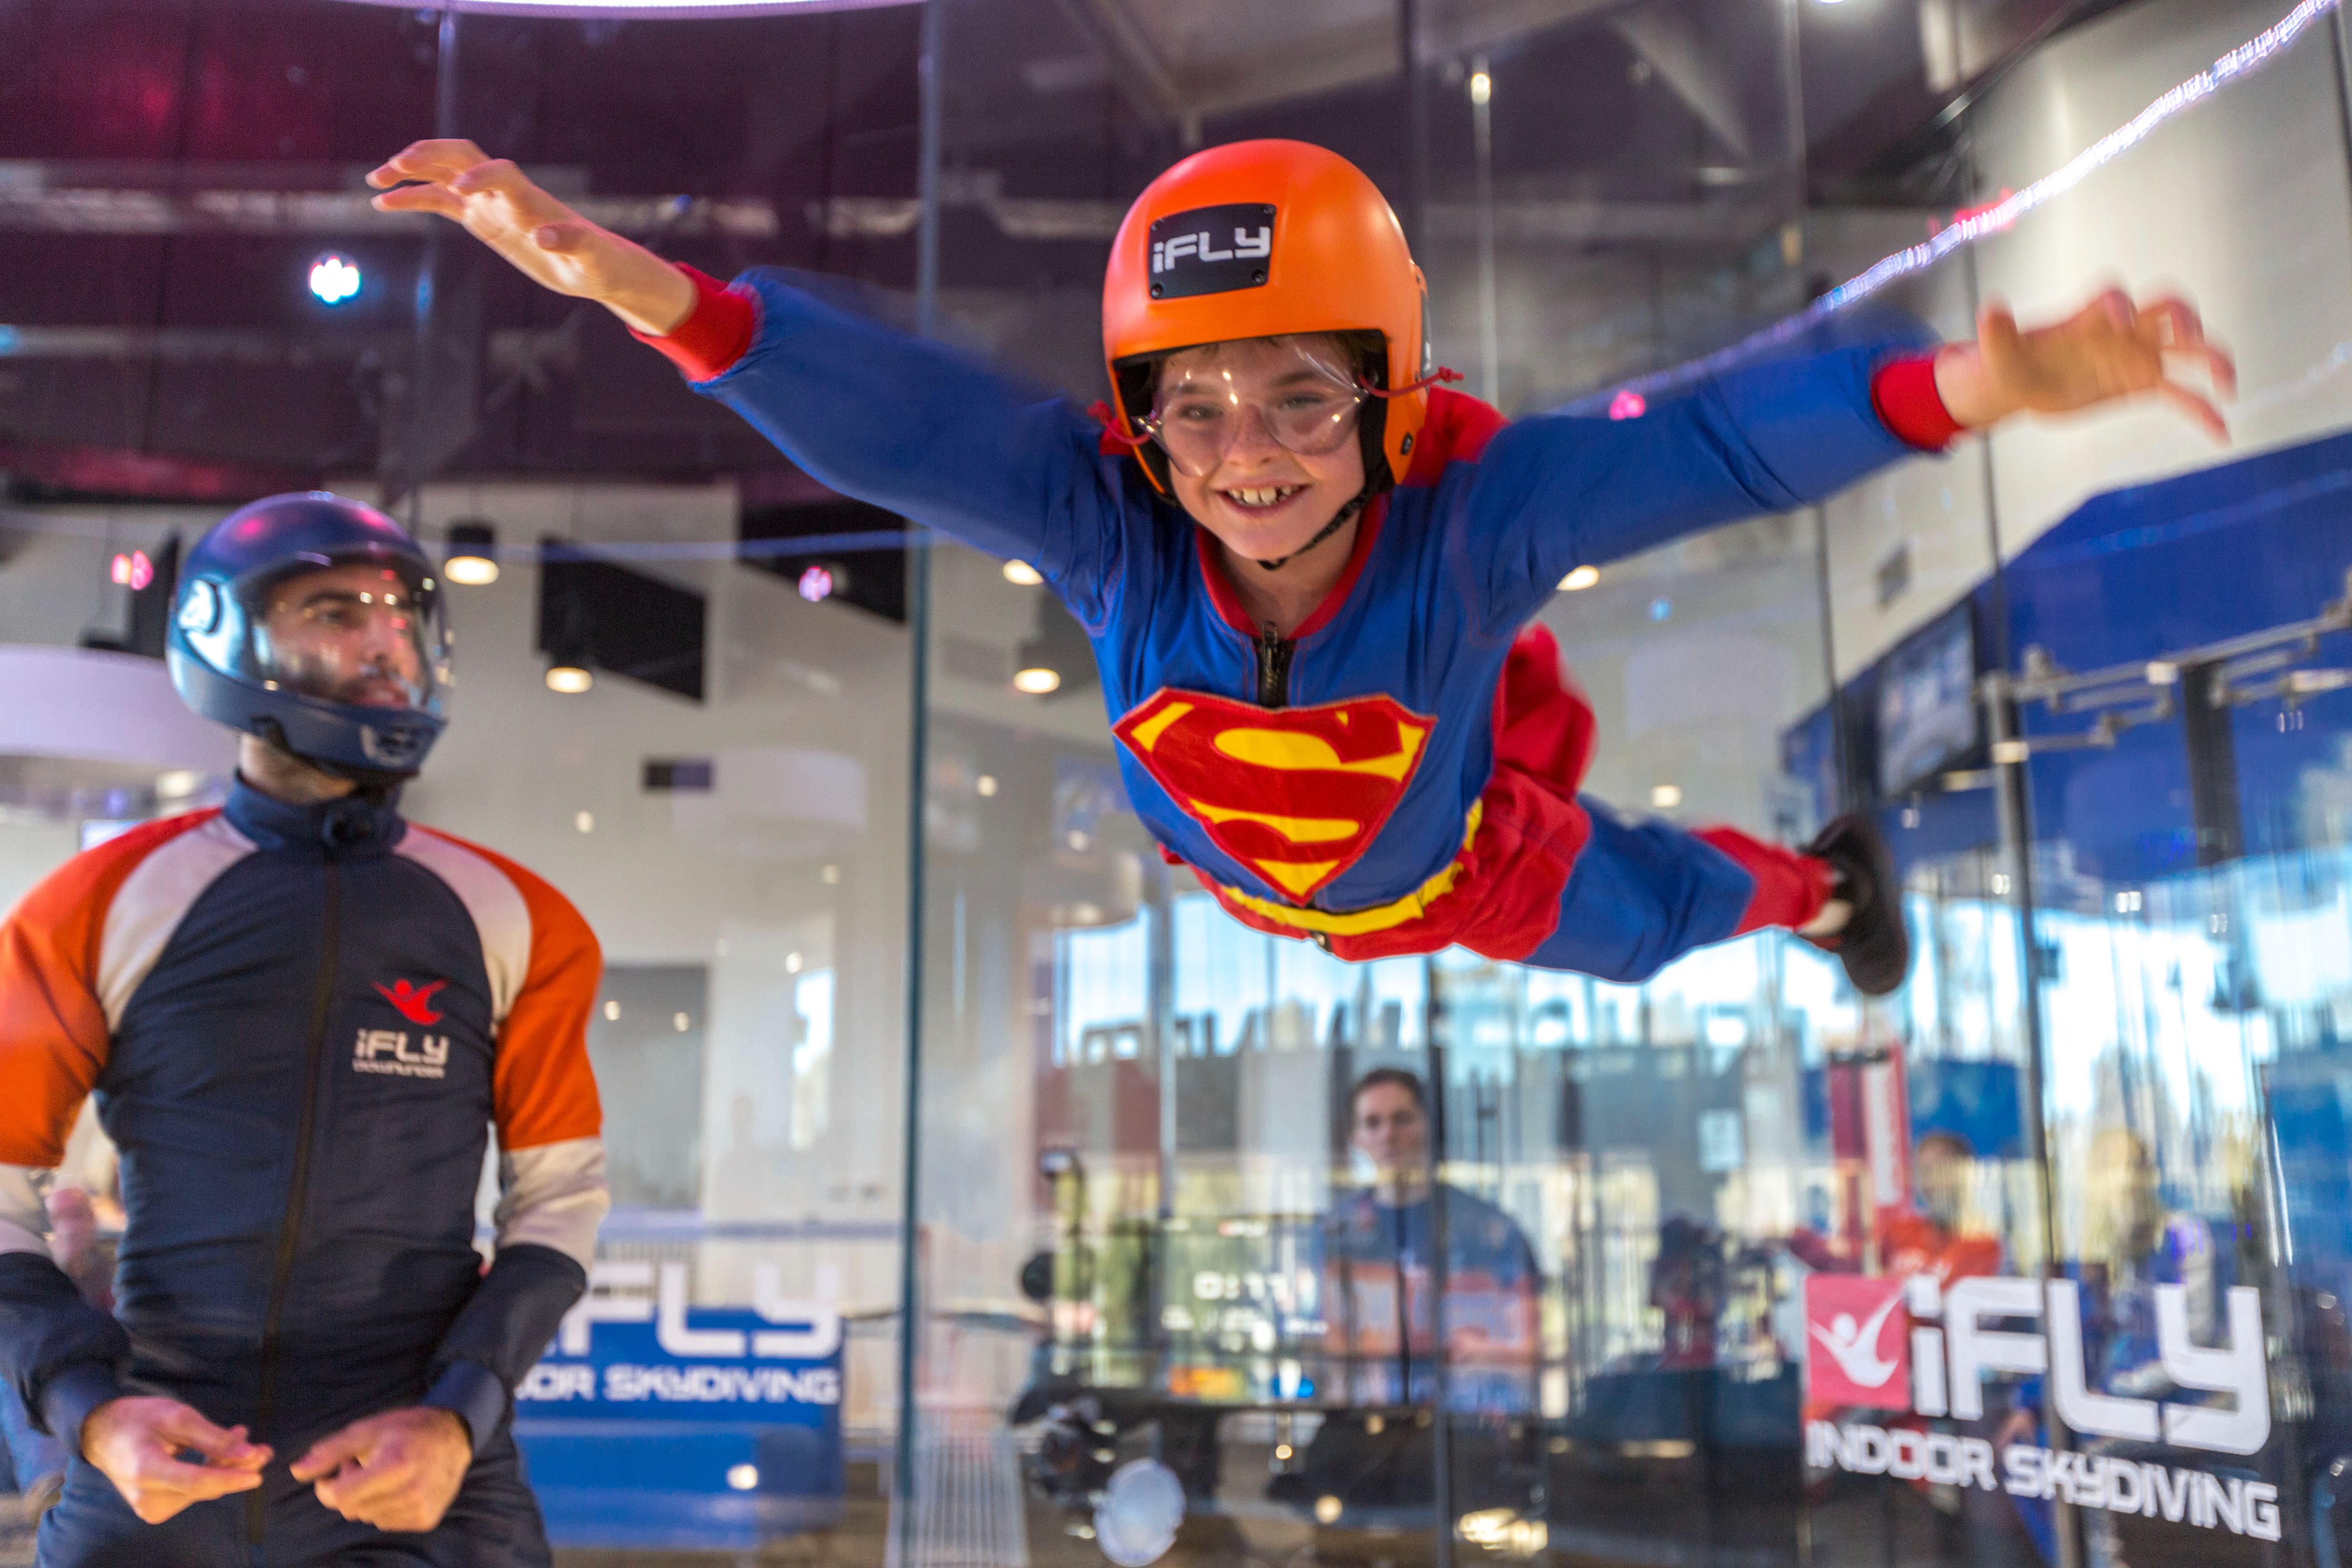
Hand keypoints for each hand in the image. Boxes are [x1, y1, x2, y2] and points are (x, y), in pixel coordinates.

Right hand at [79, 1396, 270, 1523]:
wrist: (103, 1435)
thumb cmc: (138, 1419)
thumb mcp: (176, 1416)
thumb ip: (213, 1438)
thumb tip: (250, 1454)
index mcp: (147, 1471)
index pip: (197, 1481)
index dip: (230, 1478)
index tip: (258, 1474)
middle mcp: (146, 1496)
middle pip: (203, 1486)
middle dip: (235, 1467)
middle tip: (264, 1449)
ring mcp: (149, 1506)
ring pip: (201, 1489)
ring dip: (225, 1466)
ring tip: (241, 1438)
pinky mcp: (154, 1507)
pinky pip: (191, 1491)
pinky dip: (209, 1472)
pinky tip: (224, 1451)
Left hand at [290, 1406, 471, 1533]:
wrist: (455, 1437)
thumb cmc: (407, 1429)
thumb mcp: (368, 1430)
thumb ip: (330, 1451)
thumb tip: (296, 1471)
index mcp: (394, 1466)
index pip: (340, 1497)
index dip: (330, 1485)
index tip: (342, 1467)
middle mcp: (410, 1492)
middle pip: (351, 1509)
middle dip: (350, 1489)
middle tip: (367, 1466)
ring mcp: (419, 1508)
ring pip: (367, 1517)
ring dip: (368, 1498)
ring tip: (385, 1474)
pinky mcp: (425, 1519)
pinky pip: (386, 1522)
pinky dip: (384, 1507)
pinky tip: (398, 1486)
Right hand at [366, 140, 696, 335]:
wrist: (595, 266)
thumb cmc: (596, 261)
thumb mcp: (589, 258)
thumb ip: (571, 243)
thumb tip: (545, 236)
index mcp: (529, 199)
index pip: (500, 172)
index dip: (479, 174)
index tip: (459, 188)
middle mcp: (505, 193)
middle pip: (462, 157)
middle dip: (429, 157)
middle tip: (395, 166)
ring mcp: (489, 203)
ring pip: (443, 175)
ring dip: (411, 174)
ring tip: (375, 182)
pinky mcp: (481, 218)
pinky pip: (440, 201)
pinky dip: (413, 199)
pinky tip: (383, 204)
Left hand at [1935, 289, 2236, 438]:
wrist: (2020, 383)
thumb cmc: (2009, 362)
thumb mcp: (1998, 353)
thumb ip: (1998, 332)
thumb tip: (1988, 308)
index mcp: (2087, 318)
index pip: (2113, 297)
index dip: (2120, 304)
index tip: (2119, 320)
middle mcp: (2121, 331)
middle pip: (2165, 310)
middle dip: (2184, 319)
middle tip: (2190, 340)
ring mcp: (2136, 356)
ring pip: (2186, 351)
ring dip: (2211, 360)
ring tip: (2228, 385)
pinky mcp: (2141, 384)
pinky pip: (2181, 396)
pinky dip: (2202, 411)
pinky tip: (2222, 433)